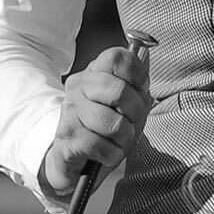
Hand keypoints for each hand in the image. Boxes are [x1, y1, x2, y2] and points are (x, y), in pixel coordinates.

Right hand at [40, 41, 150, 199]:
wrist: (74, 159)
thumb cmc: (106, 129)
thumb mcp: (126, 104)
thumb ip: (136, 81)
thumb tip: (147, 54)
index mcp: (94, 73)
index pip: (117, 57)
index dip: (137, 74)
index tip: (140, 90)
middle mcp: (78, 87)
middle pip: (119, 91)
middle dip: (135, 113)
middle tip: (132, 123)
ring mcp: (70, 112)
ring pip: (113, 123)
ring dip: (124, 138)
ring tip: (119, 141)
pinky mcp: (66, 138)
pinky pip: (101, 146)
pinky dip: (112, 154)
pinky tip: (107, 153)